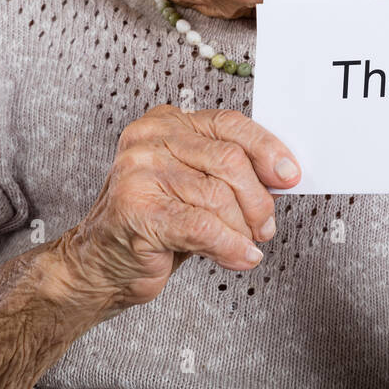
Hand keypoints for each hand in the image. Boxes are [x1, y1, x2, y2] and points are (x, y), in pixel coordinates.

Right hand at [50, 105, 300, 317]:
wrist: (98, 264)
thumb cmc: (152, 224)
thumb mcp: (193, 186)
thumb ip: (228, 173)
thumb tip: (281, 176)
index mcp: (167, 123)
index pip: (229, 124)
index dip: (267, 150)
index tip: (290, 175)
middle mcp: (150, 139)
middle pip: (229, 160)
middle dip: (257, 199)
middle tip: (264, 226)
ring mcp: (138, 171)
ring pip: (218, 196)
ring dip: (242, 229)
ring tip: (246, 244)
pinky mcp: (137, 209)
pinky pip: (202, 225)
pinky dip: (229, 246)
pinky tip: (240, 257)